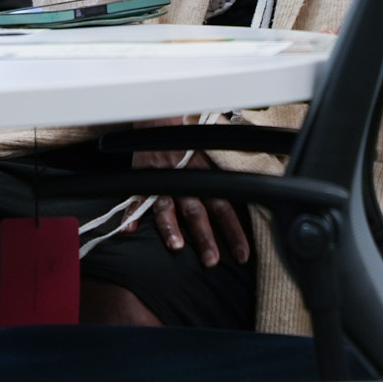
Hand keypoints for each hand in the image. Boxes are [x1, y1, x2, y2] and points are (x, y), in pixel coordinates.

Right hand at [134, 134, 249, 268]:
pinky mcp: (142, 181)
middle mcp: (185, 181)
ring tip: (176, 246)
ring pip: (167, 208)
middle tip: (212, 260)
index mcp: (205, 177)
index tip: (242, 254)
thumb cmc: (190, 141)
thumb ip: (226, 177)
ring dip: (170, 227)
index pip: (224, 207)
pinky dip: (130, 215)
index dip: (233, 231)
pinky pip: (135, 200)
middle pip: (197, 213)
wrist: (162, 121)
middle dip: (204, 237)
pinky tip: (129, 230)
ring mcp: (162, 182)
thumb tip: (254, 191)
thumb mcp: (213, 156)